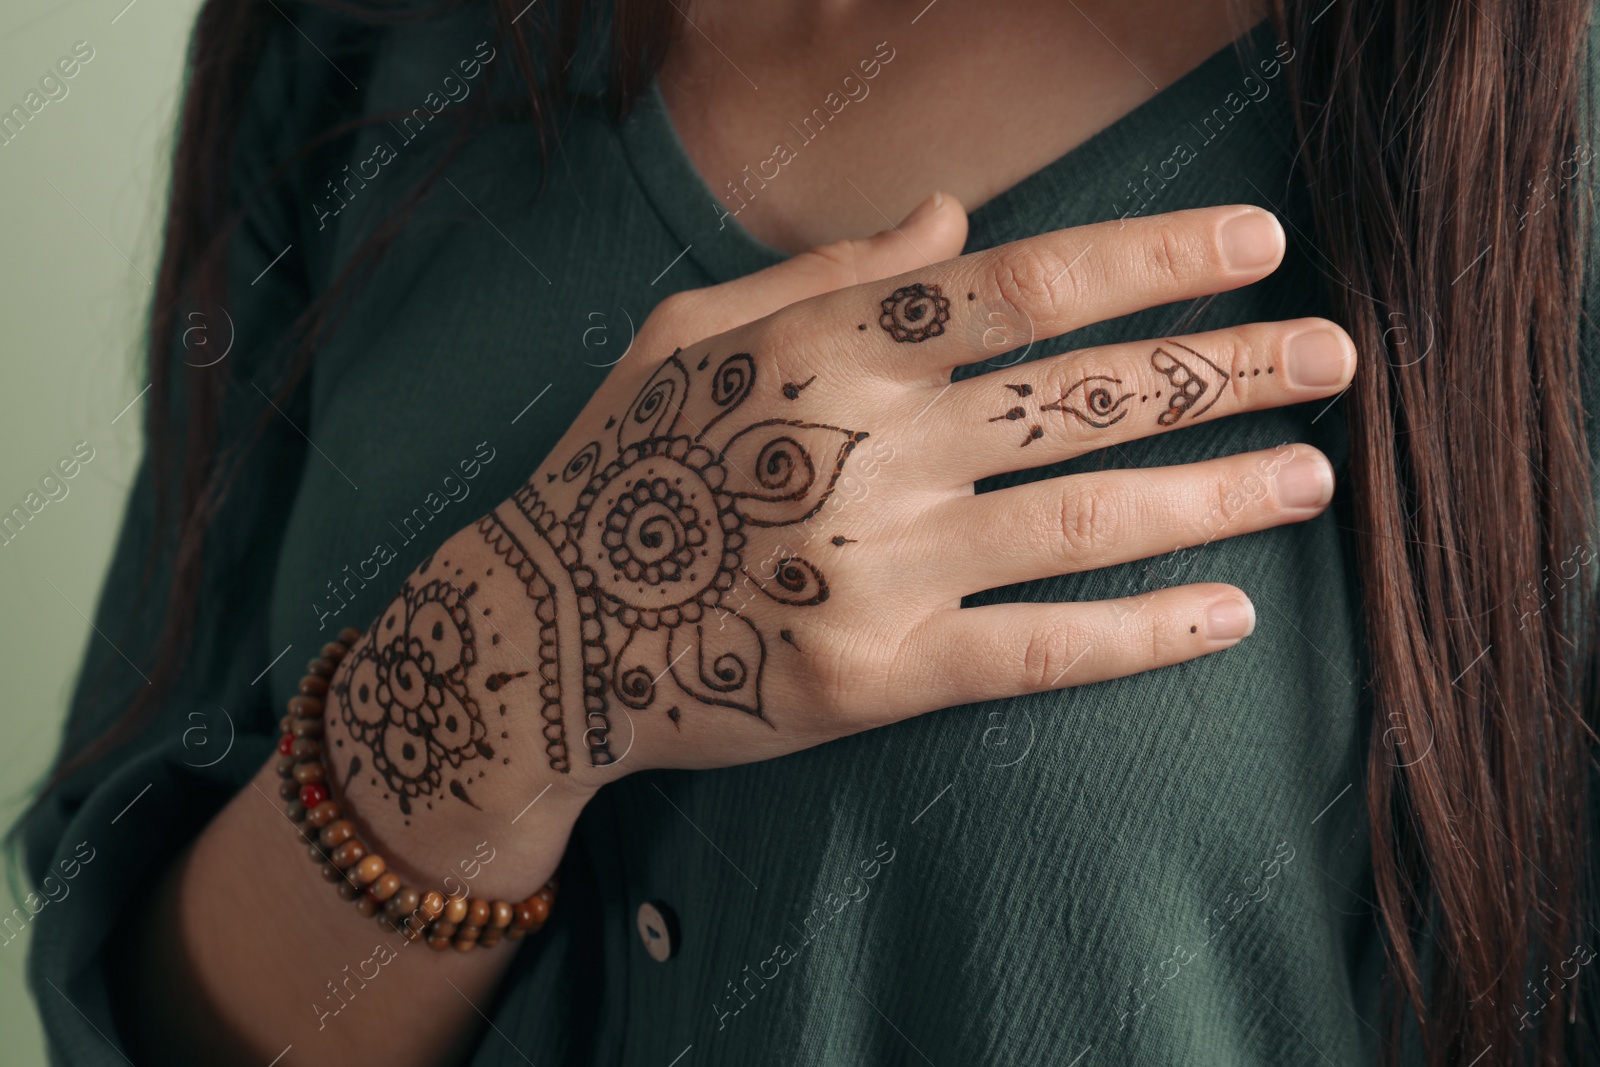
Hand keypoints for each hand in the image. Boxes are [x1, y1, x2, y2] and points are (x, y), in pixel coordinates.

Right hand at [322, 197, 1354, 888]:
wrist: (550, 627)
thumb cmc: (625, 464)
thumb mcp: (697, 332)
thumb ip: (831, 271)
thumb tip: (956, 216)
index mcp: (832, 349)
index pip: (1028, 287)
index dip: (1155, 263)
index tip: (1258, 250)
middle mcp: (872, 448)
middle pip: (1087, 398)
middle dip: (1227, 372)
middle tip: (1334, 360)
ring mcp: (882, 568)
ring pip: (1086, 520)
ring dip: (1216, 492)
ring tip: (1312, 475)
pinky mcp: (882, 676)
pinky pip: (1038, 650)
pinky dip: (1140, 631)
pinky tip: (1227, 613)